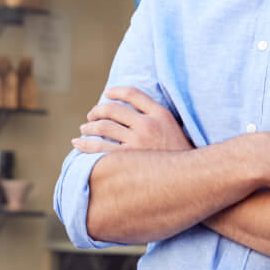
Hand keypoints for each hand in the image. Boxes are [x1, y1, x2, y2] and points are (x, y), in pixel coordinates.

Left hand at [72, 86, 193, 152]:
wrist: (191, 179)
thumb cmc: (180, 154)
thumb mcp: (173, 127)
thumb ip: (155, 116)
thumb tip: (130, 110)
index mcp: (160, 114)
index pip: (133, 93)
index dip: (117, 91)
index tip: (107, 94)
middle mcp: (148, 125)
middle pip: (113, 109)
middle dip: (97, 111)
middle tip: (91, 116)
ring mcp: (138, 143)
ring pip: (104, 127)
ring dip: (89, 127)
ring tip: (83, 130)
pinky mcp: (129, 161)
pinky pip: (100, 149)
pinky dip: (85, 145)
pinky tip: (78, 144)